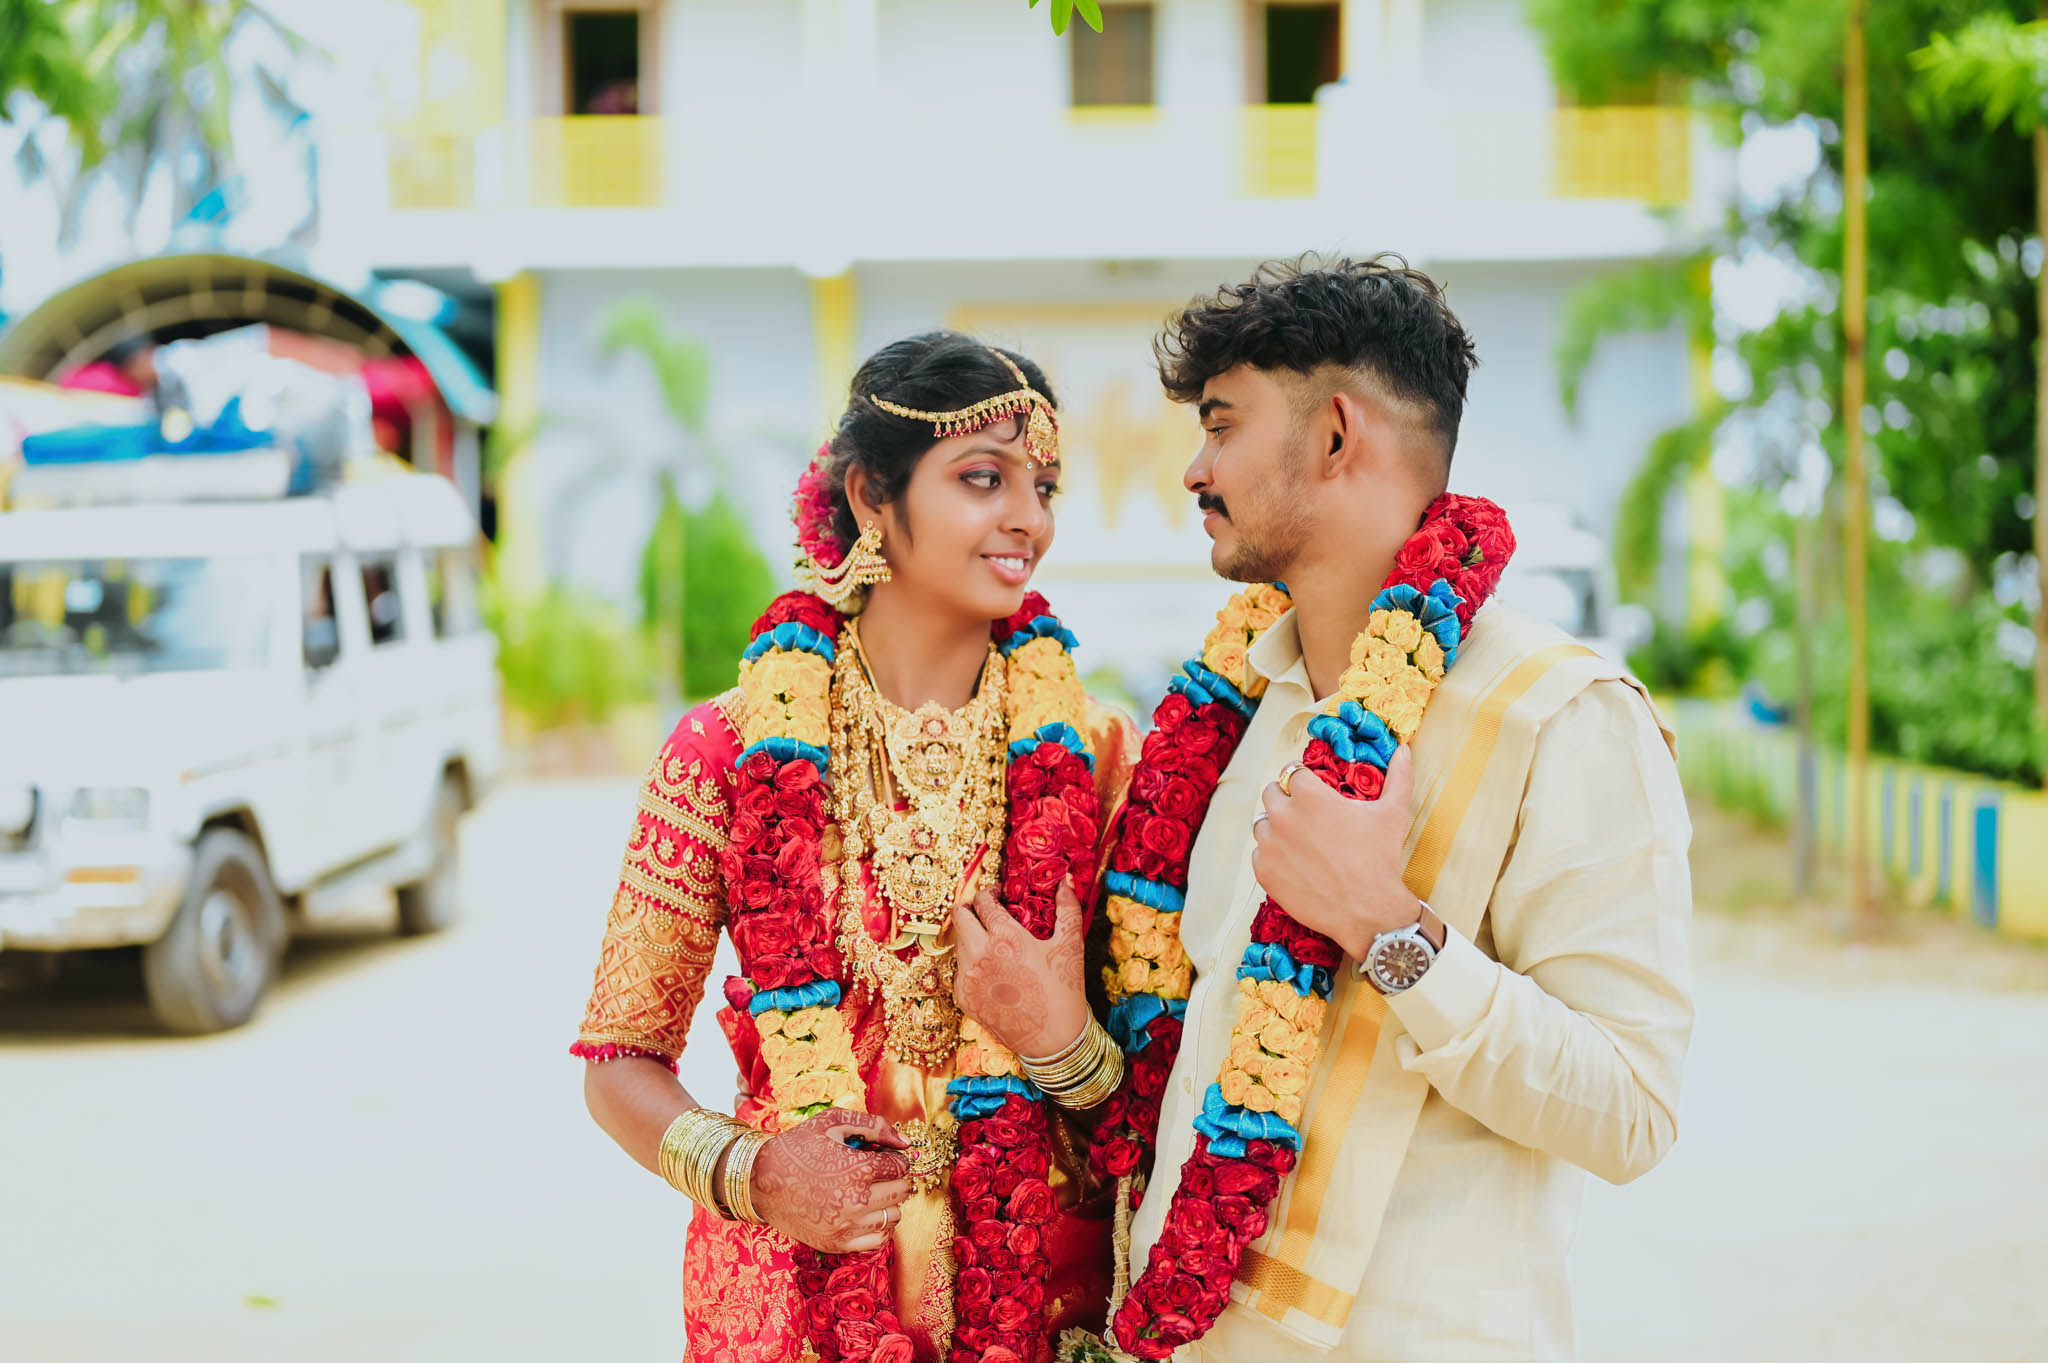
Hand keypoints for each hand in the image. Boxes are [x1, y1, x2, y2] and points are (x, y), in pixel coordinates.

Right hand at [748, 1108, 913, 1253]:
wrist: (761, 1181)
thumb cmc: (798, 1147)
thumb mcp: (833, 1123)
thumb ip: (874, 1126)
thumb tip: (906, 1142)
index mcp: (858, 1169)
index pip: (900, 1166)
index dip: (895, 1158)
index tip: (884, 1156)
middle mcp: (857, 1201)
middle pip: (901, 1192)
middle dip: (896, 1178)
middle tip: (882, 1173)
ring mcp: (847, 1226)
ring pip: (893, 1217)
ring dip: (889, 1203)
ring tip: (873, 1192)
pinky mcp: (838, 1243)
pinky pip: (878, 1241)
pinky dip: (879, 1227)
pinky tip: (867, 1214)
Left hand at [952, 878, 1087, 1059]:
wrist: (1052, 1039)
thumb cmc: (1064, 990)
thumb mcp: (1070, 946)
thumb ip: (1067, 909)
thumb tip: (1065, 881)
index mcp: (1005, 937)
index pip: (983, 900)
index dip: (991, 892)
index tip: (1000, 896)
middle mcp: (979, 954)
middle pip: (959, 915)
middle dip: (971, 908)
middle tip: (987, 911)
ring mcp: (968, 977)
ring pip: (959, 942)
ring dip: (972, 935)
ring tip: (995, 943)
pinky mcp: (963, 997)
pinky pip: (960, 969)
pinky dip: (973, 963)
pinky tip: (995, 971)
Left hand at [1250, 746, 1419, 961]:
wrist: (1367, 911)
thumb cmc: (1380, 858)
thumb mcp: (1393, 813)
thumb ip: (1399, 776)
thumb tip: (1403, 749)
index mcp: (1308, 794)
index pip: (1292, 772)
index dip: (1304, 780)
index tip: (1312, 790)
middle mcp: (1283, 815)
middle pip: (1271, 793)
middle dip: (1286, 799)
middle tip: (1306, 816)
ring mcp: (1270, 844)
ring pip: (1262, 824)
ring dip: (1276, 827)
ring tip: (1300, 841)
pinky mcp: (1263, 871)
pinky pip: (1259, 853)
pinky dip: (1272, 855)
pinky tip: (1294, 863)